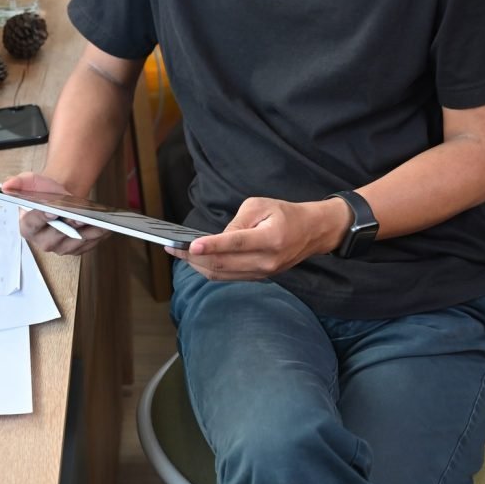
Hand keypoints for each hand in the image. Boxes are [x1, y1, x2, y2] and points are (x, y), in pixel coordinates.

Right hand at [1, 171, 111, 254]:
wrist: (59, 198)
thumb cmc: (43, 192)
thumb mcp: (28, 182)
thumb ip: (17, 183)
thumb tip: (7, 185)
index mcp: (27, 227)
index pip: (33, 223)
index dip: (41, 217)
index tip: (51, 211)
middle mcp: (42, 241)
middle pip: (56, 237)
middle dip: (68, 226)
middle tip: (78, 217)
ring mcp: (60, 247)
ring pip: (75, 242)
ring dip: (87, 233)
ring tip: (98, 222)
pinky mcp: (76, 249)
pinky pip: (89, 244)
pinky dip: (98, 236)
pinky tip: (106, 226)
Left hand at [169, 195, 348, 281]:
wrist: (311, 232)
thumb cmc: (284, 213)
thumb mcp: (260, 205)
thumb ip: (237, 222)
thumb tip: (215, 240)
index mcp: (270, 239)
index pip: (235, 244)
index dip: (211, 246)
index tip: (190, 246)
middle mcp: (267, 261)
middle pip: (224, 264)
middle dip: (194, 258)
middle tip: (172, 248)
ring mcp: (264, 273)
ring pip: (223, 274)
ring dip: (197, 266)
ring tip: (179, 254)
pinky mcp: (259, 278)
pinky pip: (229, 277)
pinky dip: (210, 269)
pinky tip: (196, 260)